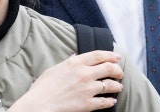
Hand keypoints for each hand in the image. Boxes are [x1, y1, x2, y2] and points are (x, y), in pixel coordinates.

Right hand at [9, 50, 123, 111]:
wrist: (39, 104)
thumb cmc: (42, 88)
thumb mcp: (54, 69)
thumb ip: (67, 62)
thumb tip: (75, 56)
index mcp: (75, 63)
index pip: (98, 55)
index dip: (110, 55)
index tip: (117, 57)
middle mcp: (84, 74)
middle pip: (109, 68)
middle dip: (117, 70)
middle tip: (120, 73)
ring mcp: (88, 89)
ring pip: (110, 85)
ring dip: (117, 86)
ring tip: (119, 87)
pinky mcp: (88, 104)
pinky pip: (105, 102)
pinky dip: (110, 101)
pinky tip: (112, 101)